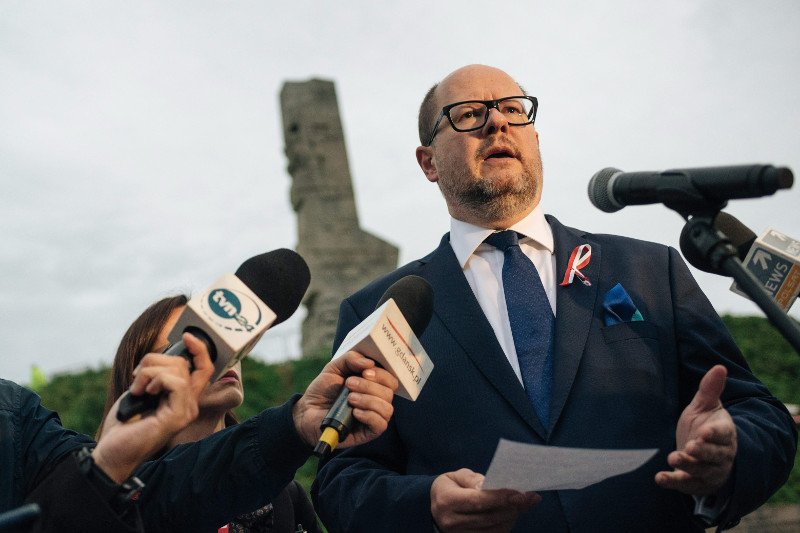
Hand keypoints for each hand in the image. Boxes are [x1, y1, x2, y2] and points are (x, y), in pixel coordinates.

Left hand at [92, 332, 213, 482]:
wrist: (111, 453)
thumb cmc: (124, 424)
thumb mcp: (141, 391)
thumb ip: (156, 375)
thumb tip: (161, 356)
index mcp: (183, 398)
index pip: (204, 368)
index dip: (199, 349)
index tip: (187, 336)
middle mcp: (190, 404)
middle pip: (184, 363)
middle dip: (154, 360)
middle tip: (136, 377)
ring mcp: (186, 411)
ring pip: (178, 370)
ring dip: (149, 372)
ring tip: (136, 389)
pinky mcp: (178, 416)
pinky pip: (175, 383)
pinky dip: (154, 380)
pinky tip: (143, 393)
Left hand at [292, 351, 398, 447]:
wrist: (308, 411)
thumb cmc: (324, 389)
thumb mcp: (334, 368)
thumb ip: (350, 359)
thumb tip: (369, 363)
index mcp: (373, 385)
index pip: (390, 379)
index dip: (381, 374)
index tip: (365, 372)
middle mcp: (377, 400)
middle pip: (388, 393)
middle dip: (369, 386)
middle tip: (349, 384)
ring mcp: (374, 417)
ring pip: (387, 409)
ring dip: (369, 401)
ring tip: (350, 398)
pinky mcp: (368, 432)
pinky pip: (380, 425)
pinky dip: (369, 416)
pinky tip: (354, 412)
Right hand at [431, 469, 539, 531]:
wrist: (435, 507)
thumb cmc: (450, 487)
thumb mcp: (458, 476)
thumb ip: (475, 479)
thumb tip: (495, 486)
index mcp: (447, 501)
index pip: (478, 501)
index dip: (500, 498)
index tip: (519, 493)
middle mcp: (451, 522)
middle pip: (488, 517)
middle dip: (511, 508)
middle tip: (528, 498)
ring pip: (493, 530)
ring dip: (511, 517)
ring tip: (521, 505)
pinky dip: (505, 526)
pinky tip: (511, 515)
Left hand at [655, 365, 736, 495]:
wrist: (705, 453)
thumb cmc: (705, 425)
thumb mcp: (706, 406)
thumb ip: (710, 389)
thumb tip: (720, 366)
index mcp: (724, 434)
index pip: (723, 435)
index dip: (715, 435)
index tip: (704, 432)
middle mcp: (720, 455)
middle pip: (714, 456)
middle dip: (702, 452)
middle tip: (690, 447)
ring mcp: (709, 471)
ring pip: (701, 471)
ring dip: (688, 466)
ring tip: (673, 458)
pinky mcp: (695, 483)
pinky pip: (686, 485)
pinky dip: (673, 482)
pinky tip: (659, 478)